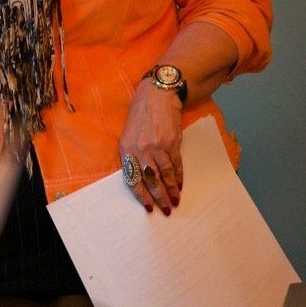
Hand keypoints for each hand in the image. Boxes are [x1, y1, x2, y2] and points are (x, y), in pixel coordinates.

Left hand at [120, 80, 183, 214]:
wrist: (157, 96)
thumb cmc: (141, 116)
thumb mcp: (128, 134)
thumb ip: (131, 155)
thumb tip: (139, 178)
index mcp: (126, 149)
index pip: (132, 178)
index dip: (141, 195)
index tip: (148, 208)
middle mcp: (141, 149)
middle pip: (150, 180)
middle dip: (158, 197)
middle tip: (166, 210)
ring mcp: (157, 146)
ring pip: (164, 175)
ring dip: (171, 190)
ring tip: (175, 202)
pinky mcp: (172, 142)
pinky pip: (176, 165)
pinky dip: (178, 177)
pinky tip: (179, 186)